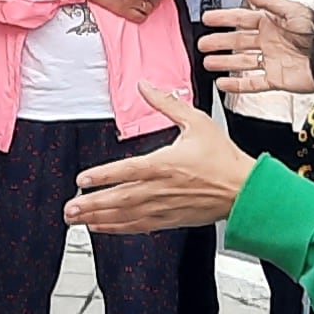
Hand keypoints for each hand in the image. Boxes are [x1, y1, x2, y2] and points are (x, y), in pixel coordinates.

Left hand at [65, 88, 254, 232]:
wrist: (244, 189)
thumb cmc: (223, 157)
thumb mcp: (196, 121)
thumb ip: (166, 103)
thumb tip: (145, 85)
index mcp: (164, 164)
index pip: (126, 171)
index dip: (101, 176)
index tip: (82, 180)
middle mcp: (160, 189)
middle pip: (119, 198)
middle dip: (91, 205)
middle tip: (68, 209)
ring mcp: (164, 207)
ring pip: (125, 216)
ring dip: (99, 218)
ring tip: (77, 219)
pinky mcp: (170, 220)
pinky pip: (138, 226)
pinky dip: (118, 228)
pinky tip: (102, 228)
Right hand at [200, 0, 313, 97]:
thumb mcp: (292, 10)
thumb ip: (268, 1)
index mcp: (273, 23)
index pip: (242, 19)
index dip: (224, 18)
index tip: (208, 18)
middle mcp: (270, 42)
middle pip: (238, 41)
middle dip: (219, 42)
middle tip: (202, 43)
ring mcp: (272, 61)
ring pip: (242, 62)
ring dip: (224, 62)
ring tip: (208, 62)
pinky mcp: (276, 80)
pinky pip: (252, 83)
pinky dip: (237, 84)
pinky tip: (224, 83)